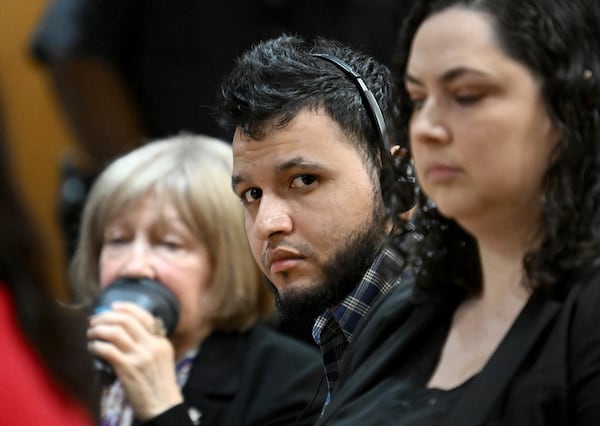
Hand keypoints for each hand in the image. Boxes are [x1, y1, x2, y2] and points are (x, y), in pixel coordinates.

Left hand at [88, 302, 183, 418]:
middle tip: (95, 320)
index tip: (112, 306)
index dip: (126, 308)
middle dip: (106, 317)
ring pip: (114, 332)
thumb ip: (149, 346)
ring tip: (91, 333)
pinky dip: (96, 346)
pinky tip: (92, 348)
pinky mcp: (127, 369)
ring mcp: (140, 357)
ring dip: (98, 330)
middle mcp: (151, 346)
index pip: (144, 316)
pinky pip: (107, 350)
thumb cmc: (159, 385)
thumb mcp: (162, 359)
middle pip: (126, 320)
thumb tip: (127, 334)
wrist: (163, 406)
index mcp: (161, 342)